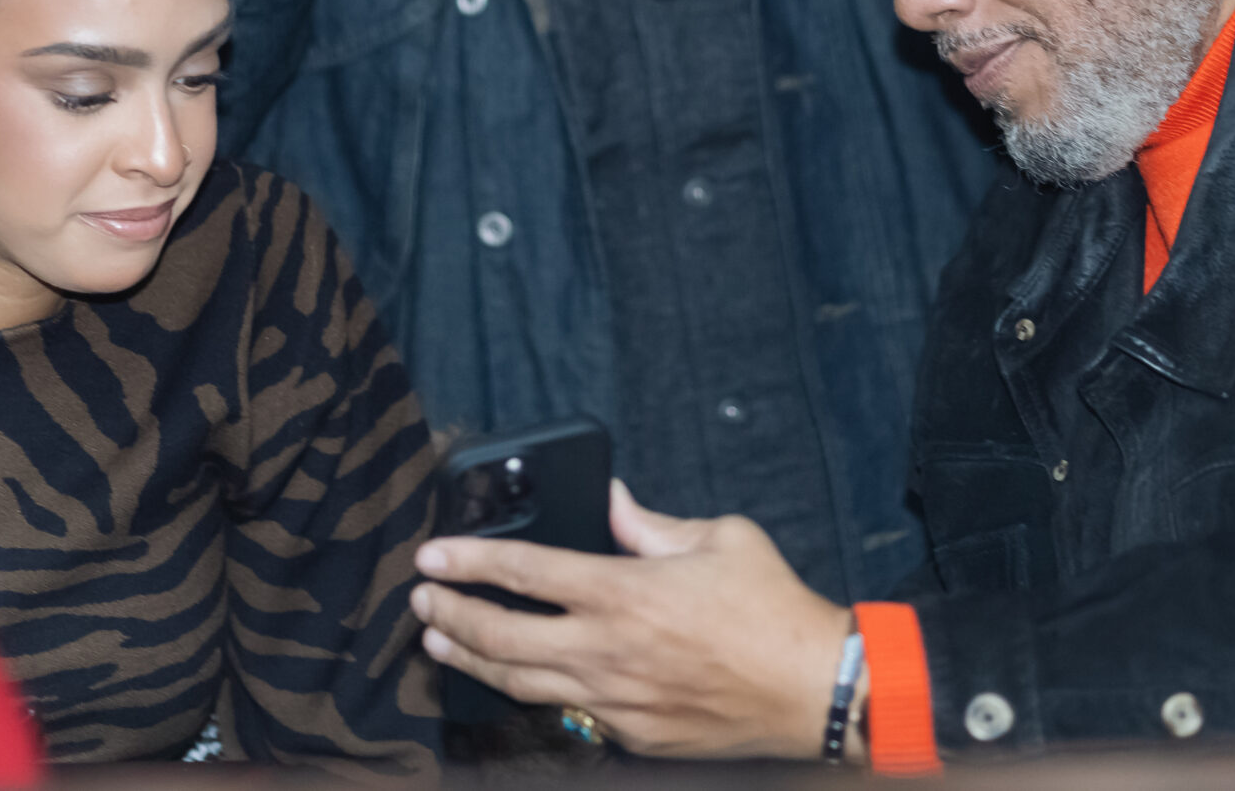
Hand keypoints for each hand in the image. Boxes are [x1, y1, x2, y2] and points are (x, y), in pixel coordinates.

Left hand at [411, 480, 853, 758]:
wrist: (813, 689)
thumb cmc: (773, 608)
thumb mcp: (719, 538)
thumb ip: (651, 522)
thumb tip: (611, 499)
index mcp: (623, 590)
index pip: (523, 570)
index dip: (468, 560)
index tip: (432, 556)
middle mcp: (607, 648)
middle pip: (500, 636)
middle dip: (449, 615)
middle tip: (421, 600)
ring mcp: (615, 700)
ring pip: (519, 683)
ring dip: (471, 661)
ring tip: (440, 644)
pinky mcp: (631, 735)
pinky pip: (567, 714)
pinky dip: (531, 694)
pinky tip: (514, 682)